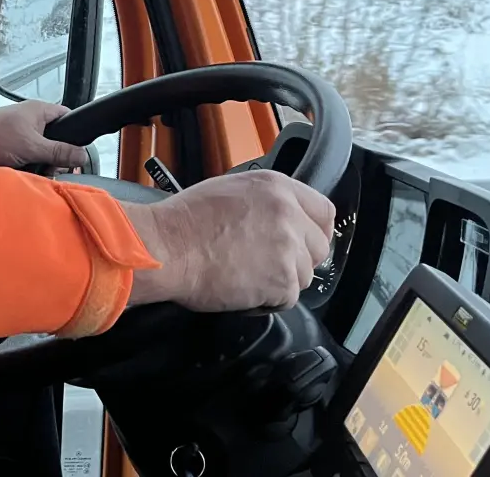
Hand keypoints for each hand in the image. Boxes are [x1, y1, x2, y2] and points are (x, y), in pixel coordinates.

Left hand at [0, 101, 88, 169]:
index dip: (75, 135)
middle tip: (51, 167)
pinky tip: (22, 175)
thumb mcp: (31, 146)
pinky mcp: (9, 150)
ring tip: (31, 171)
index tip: (78, 155)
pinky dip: (26, 169)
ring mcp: (19, 136)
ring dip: (39, 166)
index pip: (68, 118)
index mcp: (39, 111)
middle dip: (56, 158)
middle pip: (57, 141)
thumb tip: (82, 156)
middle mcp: (30, 122)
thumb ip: (59, 151)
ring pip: (42, 155)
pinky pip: (27, 162)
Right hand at [120, 169, 335, 311]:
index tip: (302, 243)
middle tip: (266, 265)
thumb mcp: (230, 191)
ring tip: (246, 277)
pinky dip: (266, 302)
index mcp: (276, 187)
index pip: (323, 211)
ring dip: (280, 282)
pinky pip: (287, 299)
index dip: (313, 231)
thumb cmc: (183, 222)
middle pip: (318, 247)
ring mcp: (288, 248)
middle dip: (297, 260)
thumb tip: (278, 221)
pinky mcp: (282, 281)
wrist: (166, 248)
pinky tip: (240, 290)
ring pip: (304, 276)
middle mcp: (288, 214)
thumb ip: (264, 203)